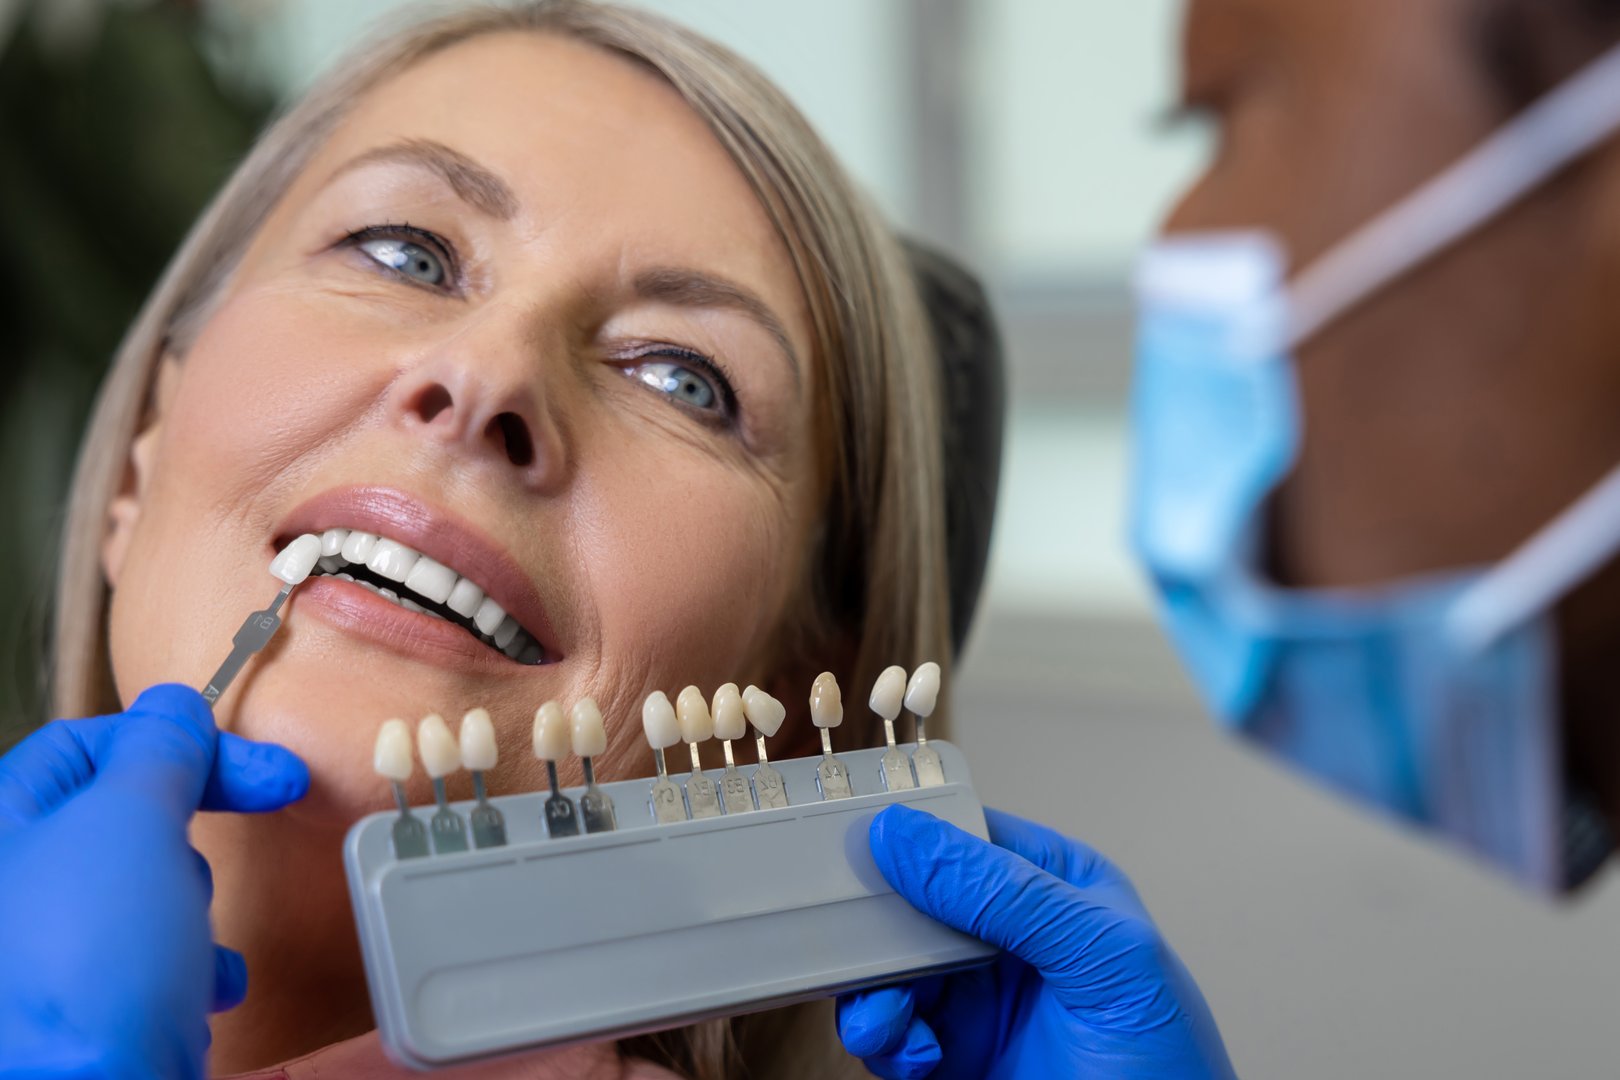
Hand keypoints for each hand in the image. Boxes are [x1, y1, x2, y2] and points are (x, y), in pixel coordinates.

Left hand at [0, 684, 308, 1078]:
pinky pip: (143, 964)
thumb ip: (157, 751)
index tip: (257, 769)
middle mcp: (8, 889)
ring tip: (198, 935)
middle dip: (186, 832)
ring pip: (138, 892)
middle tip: (240, 842)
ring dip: (189, 905)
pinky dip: (185, 969)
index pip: (84, 745)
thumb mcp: (131, 821)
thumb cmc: (85, 967)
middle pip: (116, 819)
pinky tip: (203, 989)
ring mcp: (36, 958)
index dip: (176, 744)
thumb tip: (175, 705)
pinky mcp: (79, 1014)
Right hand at [837, 805, 1234, 1079]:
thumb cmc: (1168, 1069)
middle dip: (878, 924)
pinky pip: (890, 1032)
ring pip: (889, 968)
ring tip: (887, 1020)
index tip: (865, 844)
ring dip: (873, 991)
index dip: (914, 833)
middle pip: (912, 901)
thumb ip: (1011, 894)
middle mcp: (1010, 936)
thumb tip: (910, 837)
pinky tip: (914, 1055)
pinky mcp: (952, 1055)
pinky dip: (885, 1041)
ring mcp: (978, 998)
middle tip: (857, 946)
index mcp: (1057, 887)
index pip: (970, 834)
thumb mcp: (1103, 959)